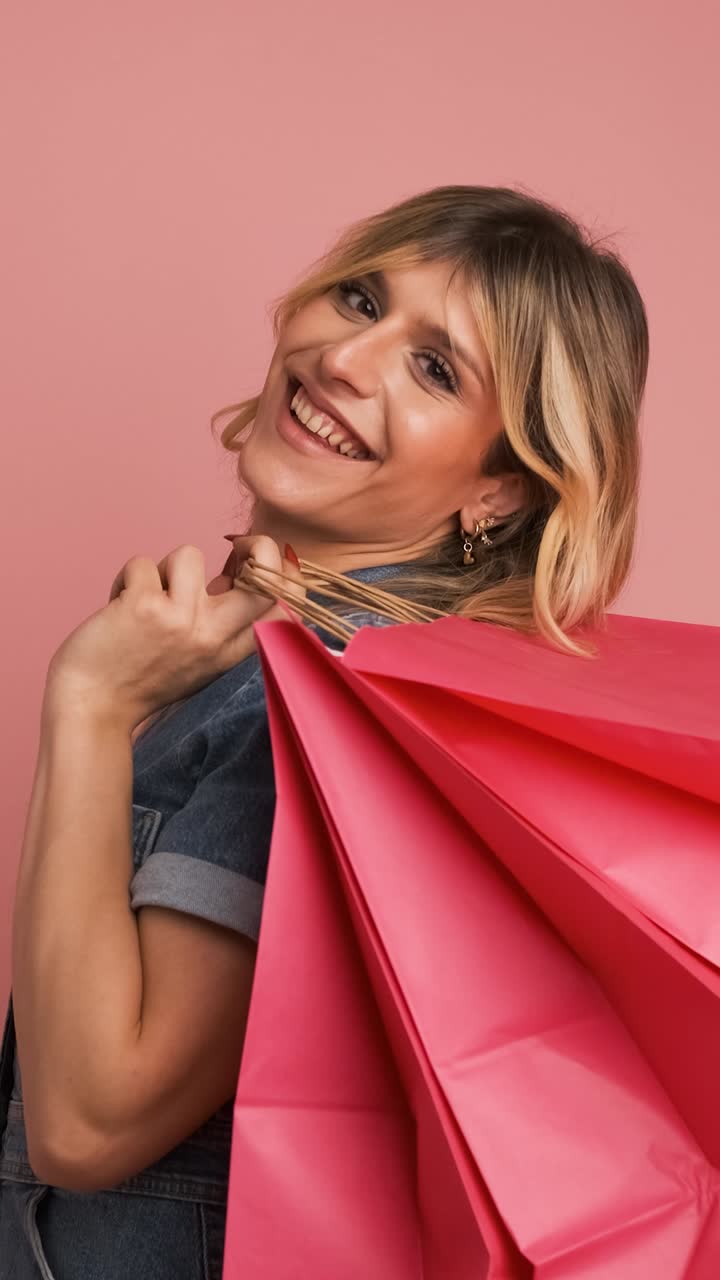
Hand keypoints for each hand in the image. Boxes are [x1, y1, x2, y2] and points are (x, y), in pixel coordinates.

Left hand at [43, 535, 304, 731]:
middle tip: (237, 544)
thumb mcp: (199, 661)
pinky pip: (143, 564)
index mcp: (230, 652)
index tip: (270, 560)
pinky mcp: (146, 606)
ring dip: (162, 569)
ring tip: (148, 596)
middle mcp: (214, 636)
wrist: (92, 707)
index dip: (288, 575)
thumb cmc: (140, 680)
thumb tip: (232, 572)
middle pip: (265, 576)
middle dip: (260, 546)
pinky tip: (119, 606)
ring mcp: (182, 620)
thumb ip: (221, 624)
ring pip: (189, 554)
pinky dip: (126, 579)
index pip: (285, 609)